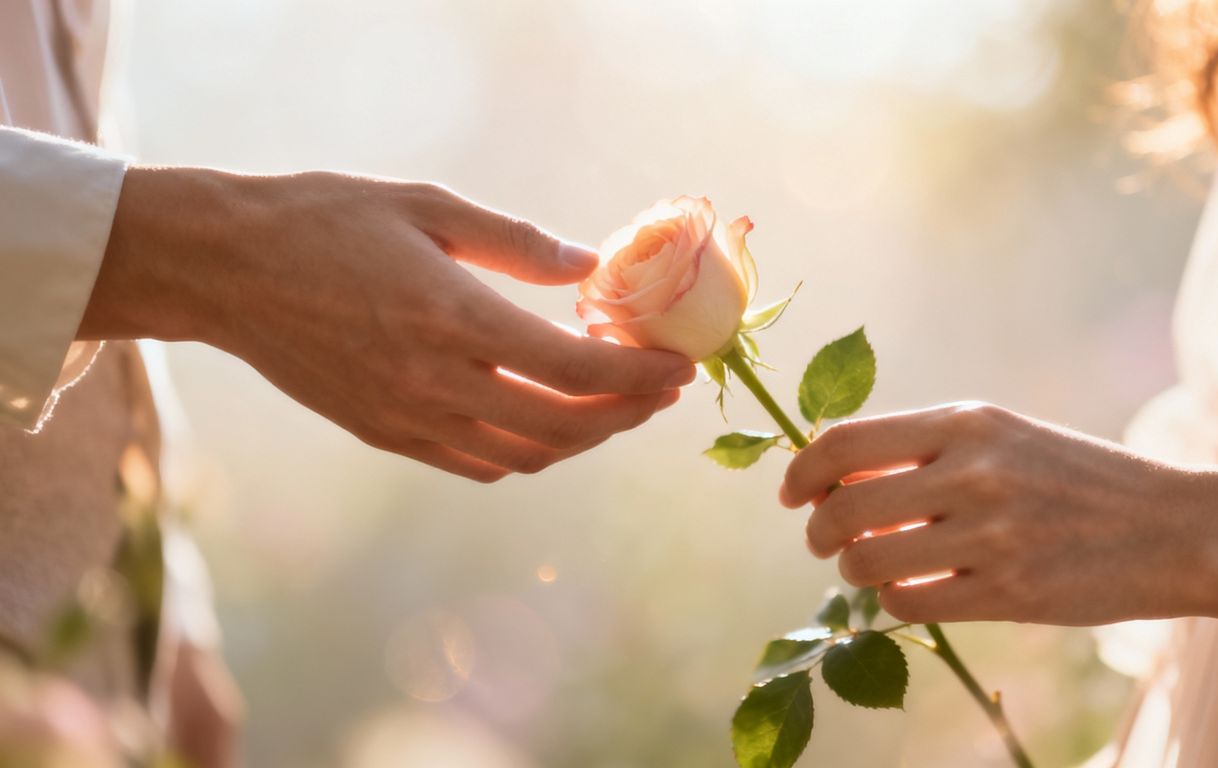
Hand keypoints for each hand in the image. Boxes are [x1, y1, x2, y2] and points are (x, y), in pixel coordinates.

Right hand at [80, 168, 694, 480]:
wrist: (227, 271)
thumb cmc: (325, 222)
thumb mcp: (428, 207)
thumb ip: (516, 242)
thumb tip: (589, 265)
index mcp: (452, 317)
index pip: (574, 369)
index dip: (638, 376)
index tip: (680, 367)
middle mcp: (435, 382)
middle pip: (562, 426)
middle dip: (626, 413)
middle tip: (660, 389)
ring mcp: (409, 419)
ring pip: (525, 458)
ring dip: (583, 439)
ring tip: (614, 404)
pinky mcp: (387, 436)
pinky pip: (478, 465)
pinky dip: (529, 453)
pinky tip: (545, 420)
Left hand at [780, 402, 1217, 643]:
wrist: (1175, 527)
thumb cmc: (1076, 479)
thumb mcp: (1004, 437)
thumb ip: (925, 450)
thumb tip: (836, 475)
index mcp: (966, 423)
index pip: (845, 443)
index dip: (801, 470)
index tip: (792, 494)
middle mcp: (973, 472)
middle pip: (843, 508)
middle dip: (819, 531)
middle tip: (824, 541)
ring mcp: (991, 534)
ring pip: (868, 562)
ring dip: (855, 571)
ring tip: (872, 567)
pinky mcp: (1008, 591)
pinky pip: (909, 603)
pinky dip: (894, 601)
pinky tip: (911, 591)